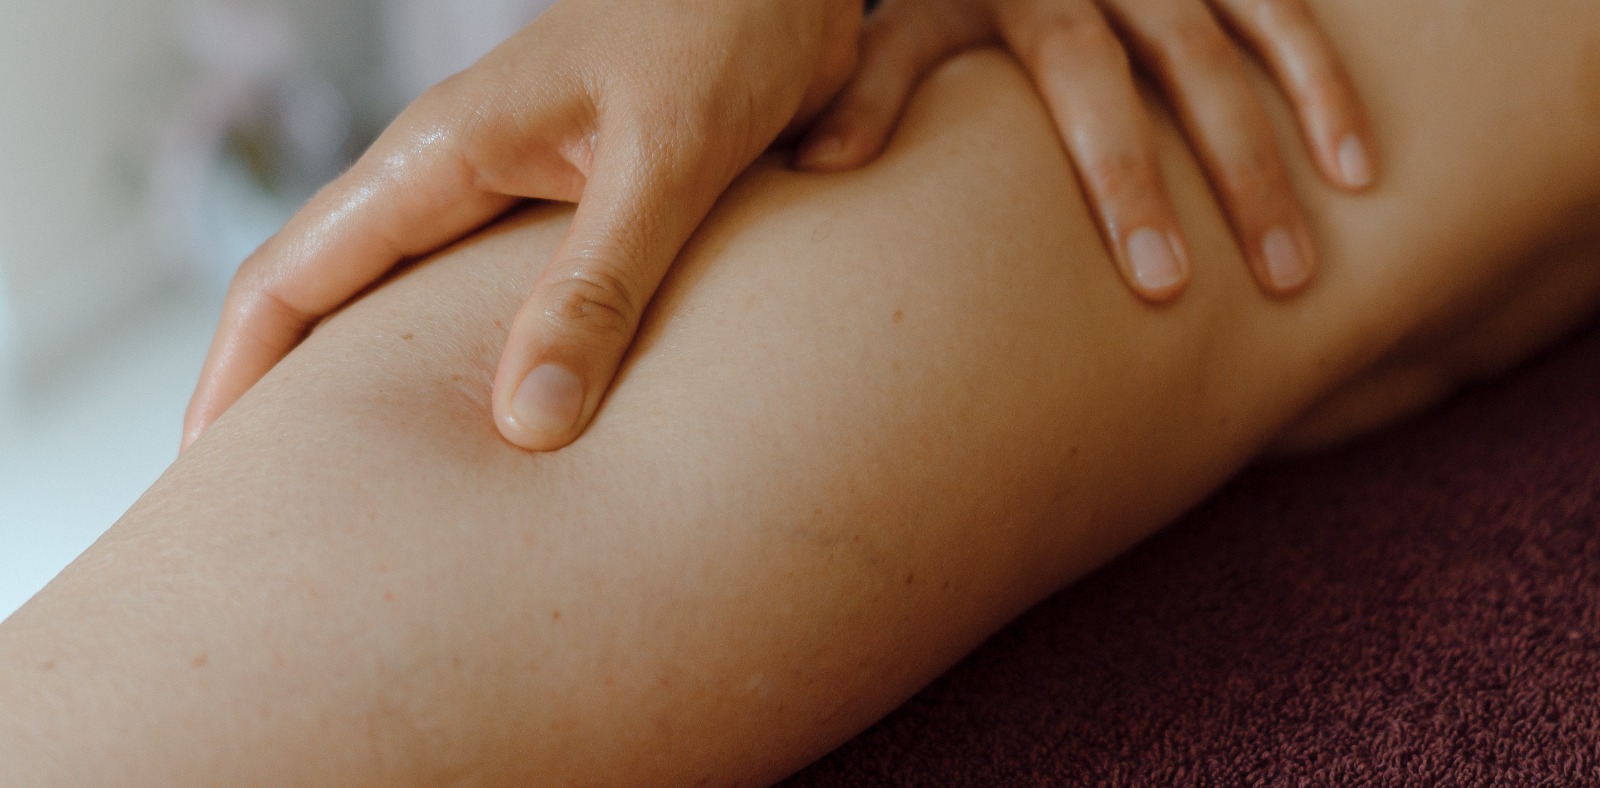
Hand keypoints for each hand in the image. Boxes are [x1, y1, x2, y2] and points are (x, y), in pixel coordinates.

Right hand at [183, 0, 860, 450]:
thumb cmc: (726, 31)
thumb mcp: (664, 162)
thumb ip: (598, 287)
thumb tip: (525, 426)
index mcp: (444, 154)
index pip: (290, 273)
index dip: (234, 375)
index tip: (207, 477)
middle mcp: (453, 174)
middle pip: (326, 295)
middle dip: (284, 397)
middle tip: (275, 512)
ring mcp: (503, 191)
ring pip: (401, 301)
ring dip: (371, 386)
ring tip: (359, 493)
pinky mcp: (565, 208)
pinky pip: (481, 298)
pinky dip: (461, 365)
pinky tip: (483, 428)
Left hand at [795, 0, 1374, 300]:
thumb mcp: (898, 25)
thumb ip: (866, 88)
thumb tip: (822, 167)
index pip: (1079, 76)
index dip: (1124, 173)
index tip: (1160, 281)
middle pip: (1186, 61)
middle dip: (1234, 172)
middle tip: (1275, 281)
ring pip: (1254, 33)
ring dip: (1299, 132)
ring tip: (1330, 236)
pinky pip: (1287, 5)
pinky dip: (1326, 78)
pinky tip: (1361, 164)